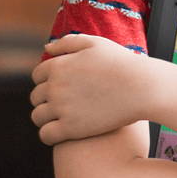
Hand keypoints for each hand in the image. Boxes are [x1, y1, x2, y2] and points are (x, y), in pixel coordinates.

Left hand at [30, 34, 152, 144]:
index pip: (37, 76)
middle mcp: (55, 86)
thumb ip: (68, 42)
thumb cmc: (121, 63)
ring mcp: (62, 108)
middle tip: (63, 103)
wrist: (141, 87)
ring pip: (38, 117)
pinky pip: (46, 135)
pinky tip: (62, 132)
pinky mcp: (71, 129)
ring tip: (61, 118)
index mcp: (59, 65)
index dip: (47, 81)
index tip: (61, 86)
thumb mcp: (94, 43)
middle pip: (36, 97)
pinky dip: (50, 134)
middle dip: (46, 99)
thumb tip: (47, 47)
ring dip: (46, 118)